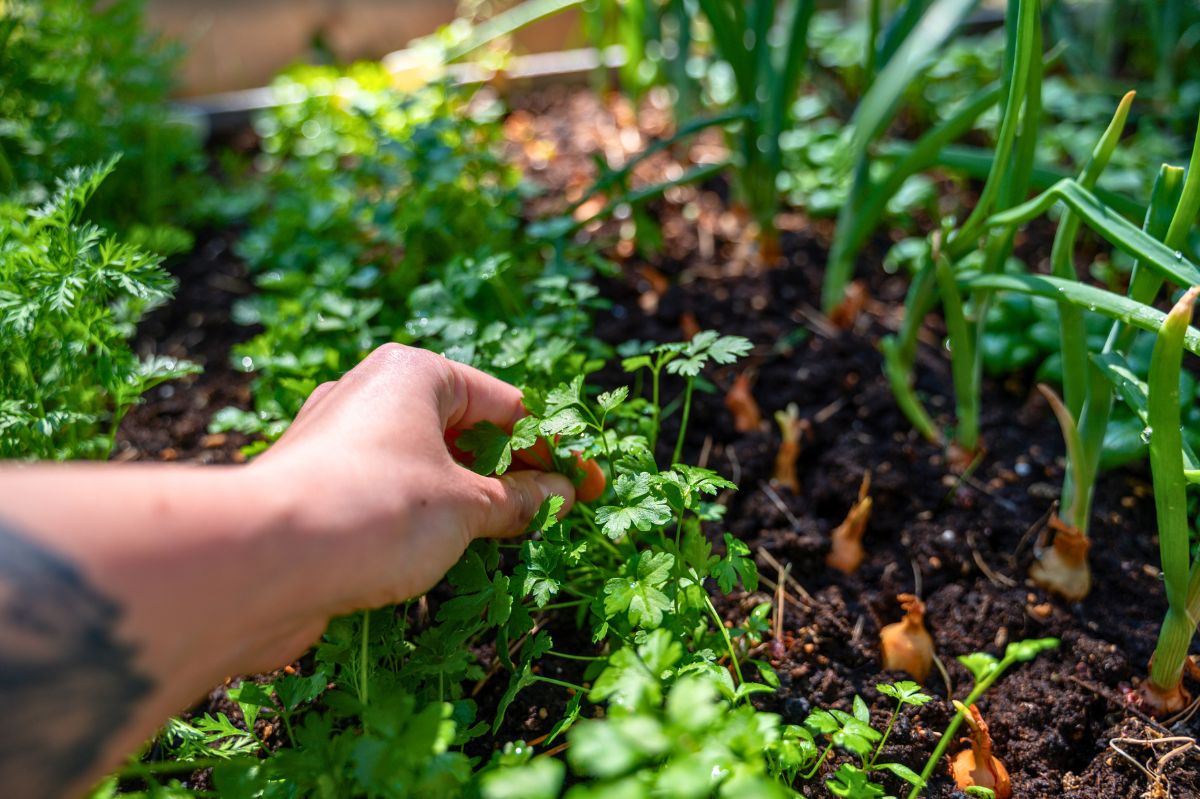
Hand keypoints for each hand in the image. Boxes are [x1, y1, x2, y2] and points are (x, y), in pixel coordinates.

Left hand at [253, 343, 582, 618]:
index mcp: (414, 374)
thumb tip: (561, 495)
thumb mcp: (467, 505)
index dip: (553, 450)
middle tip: (554, 515)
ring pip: (426, 465)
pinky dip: (425, 517)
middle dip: (511, 472)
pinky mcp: (316, 487)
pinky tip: (445, 553)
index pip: (507, 406)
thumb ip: (520, 499)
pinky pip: (389, 493)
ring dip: (469, 499)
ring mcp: (338, 441)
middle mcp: (372, 394)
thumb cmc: (376, 511)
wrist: (259, 562)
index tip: (587, 488)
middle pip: (466, 431)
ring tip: (507, 537)